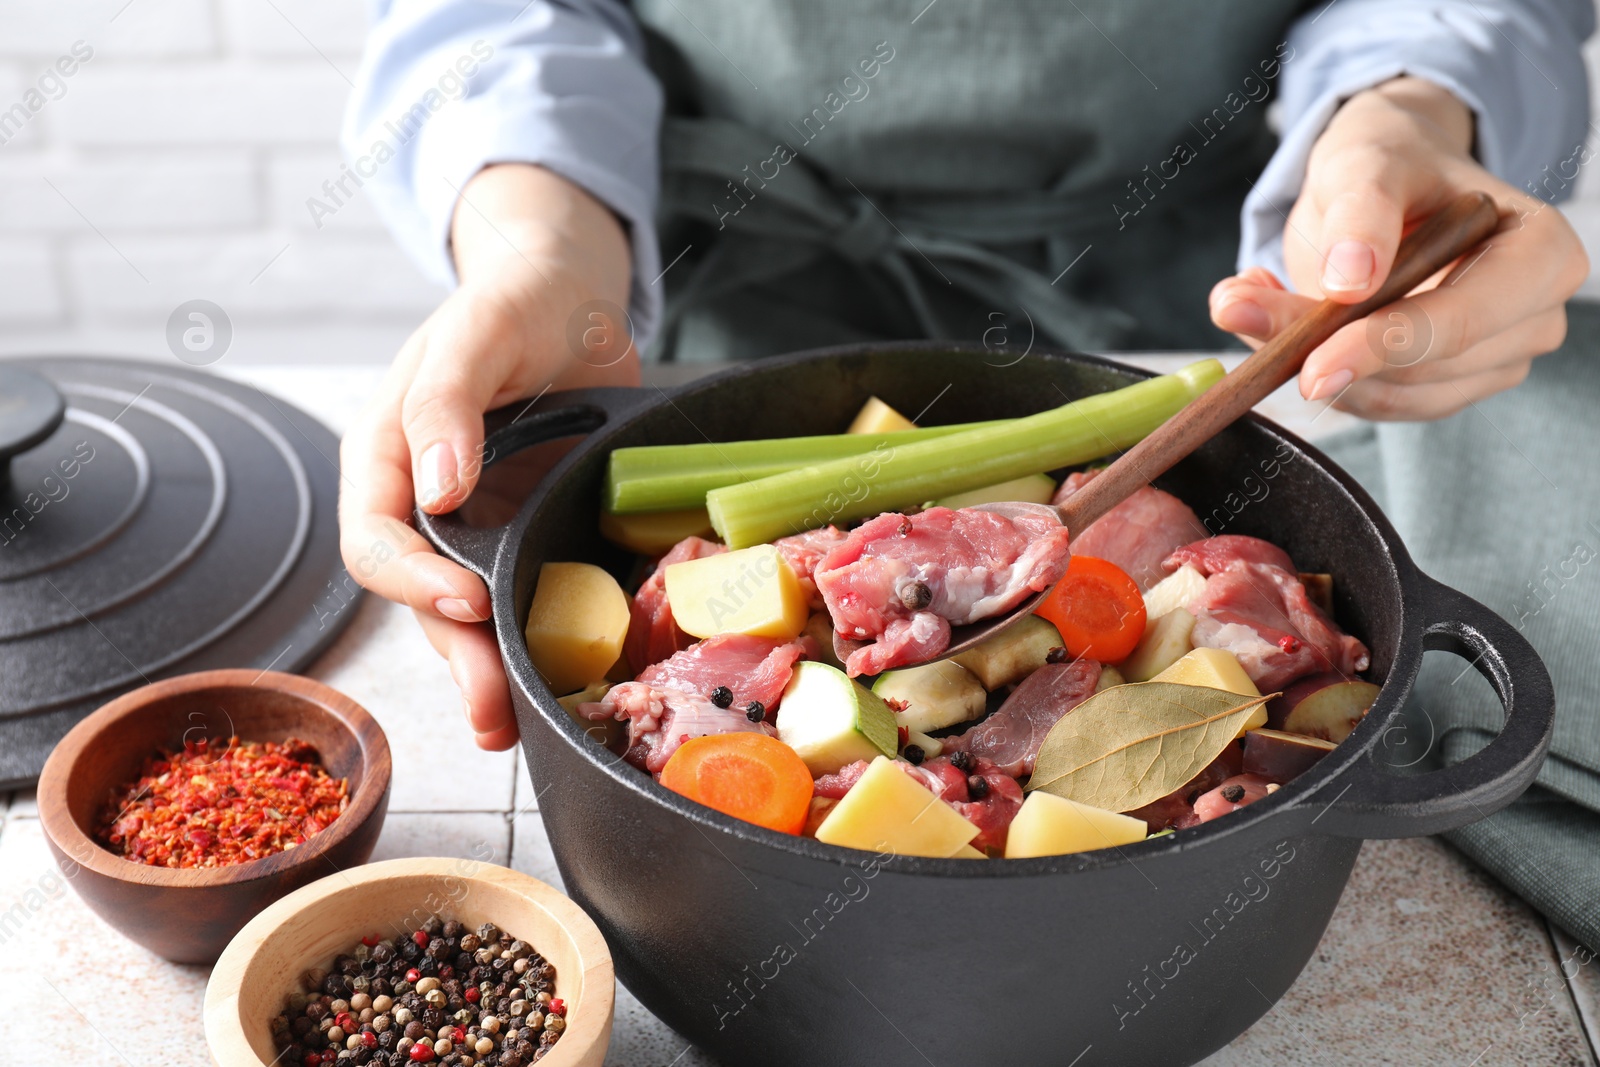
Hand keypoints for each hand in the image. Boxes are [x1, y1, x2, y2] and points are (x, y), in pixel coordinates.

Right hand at [339, 164, 636, 749]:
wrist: (574, 296)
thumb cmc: (517, 299)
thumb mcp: (480, 330)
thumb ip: (448, 398)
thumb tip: (437, 486)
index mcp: (386, 456)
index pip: (377, 540)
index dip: (414, 581)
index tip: (469, 601)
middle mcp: (423, 503)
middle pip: (421, 599)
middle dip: (457, 658)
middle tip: (494, 713)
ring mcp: (477, 525)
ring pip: (469, 615)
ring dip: (490, 671)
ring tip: (514, 727)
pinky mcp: (527, 534)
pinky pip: (523, 598)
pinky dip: (535, 642)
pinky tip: (553, 685)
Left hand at [1210, 77, 1588, 419]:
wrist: (1388, 183)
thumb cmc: (1392, 162)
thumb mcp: (1369, 162)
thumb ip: (1362, 212)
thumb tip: (1350, 279)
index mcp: (1540, 251)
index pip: (1466, 320)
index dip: (1386, 345)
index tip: (1310, 366)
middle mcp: (1532, 317)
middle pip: (1423, 367)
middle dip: (1326, 351)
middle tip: (1237, 311)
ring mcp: (1494, 360)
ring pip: (1391, 395)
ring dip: (1309, 363)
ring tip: (1247, 304)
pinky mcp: (1444, 386)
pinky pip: (1374, 401)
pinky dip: (1318, 371)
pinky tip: (1281, 325)